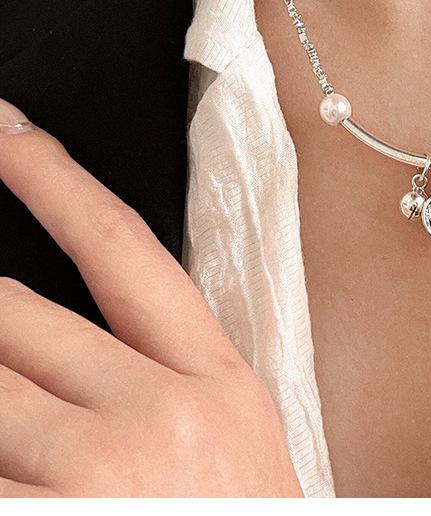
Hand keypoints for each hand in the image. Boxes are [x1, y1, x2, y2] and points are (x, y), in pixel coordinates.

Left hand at [0, 99, 302, 496]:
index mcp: (214, 380)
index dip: (52, 176)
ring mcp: (95, 483)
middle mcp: (154, 419)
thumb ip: (153, 368)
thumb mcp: (228, 437)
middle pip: (15, 314)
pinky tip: (21, 458)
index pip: (120, 244)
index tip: (4, 130)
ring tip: (29, 421)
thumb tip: (55, 325)